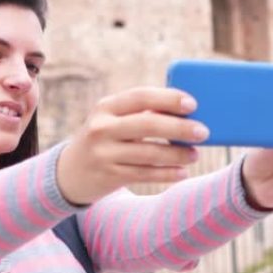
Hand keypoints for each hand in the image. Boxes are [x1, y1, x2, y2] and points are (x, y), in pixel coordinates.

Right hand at [56, 87, 208, 204]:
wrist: (69, 172)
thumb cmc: (104, 139)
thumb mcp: (111, 120)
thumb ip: (140, 113)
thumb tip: (185, 112)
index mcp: (106, 107)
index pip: (141, 96)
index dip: (168, 99)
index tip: (192, 104)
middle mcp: (102, 128)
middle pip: (148, 125)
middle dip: (180, 128)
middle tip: (203, 132)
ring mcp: (104, 153)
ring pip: (150, 153)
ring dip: (177, 154)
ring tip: (194, 155)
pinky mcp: (110, 176)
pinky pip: (145, 174)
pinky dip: (167, 174)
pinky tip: (182, 172)